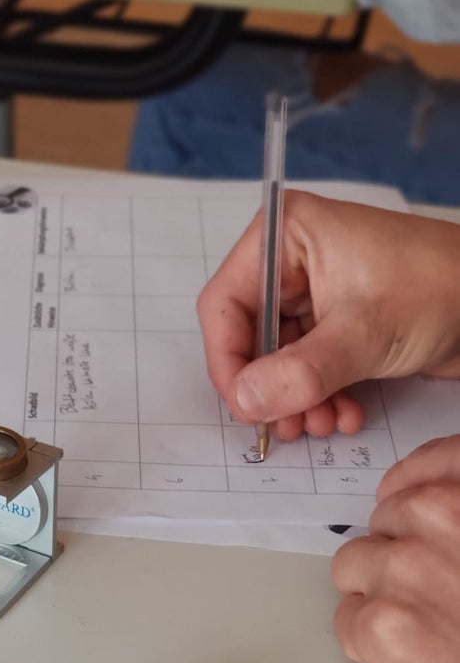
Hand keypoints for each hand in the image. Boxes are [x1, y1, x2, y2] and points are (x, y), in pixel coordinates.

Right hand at [197, 191, 459, 440]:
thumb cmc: (441, 288)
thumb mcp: (362, 335)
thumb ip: (298, 373)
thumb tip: (246, 401)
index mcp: (284, 237)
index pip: (224, 306)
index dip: (229, 362)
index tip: (246, 406)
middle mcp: (291, 261)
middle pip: (248, 338)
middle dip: (269, 388)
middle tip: (287, 425)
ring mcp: (313, 293)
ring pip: (276, 360)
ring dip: (295, 400)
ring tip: (323, 424)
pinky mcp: (335, 321)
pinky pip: (304, 366)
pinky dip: (318, 395)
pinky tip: (344, 413)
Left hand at [331, 436, 459, 662]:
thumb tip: (435, 510)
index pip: (432, 463)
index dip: (416, 486)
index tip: (411, 502)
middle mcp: (437, 515)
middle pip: (385, 519)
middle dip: (400, 550)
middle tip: (438, 590)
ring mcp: (402, 568)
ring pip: (352, 565)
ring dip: (378, 591)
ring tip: (426, 624)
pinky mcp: (377, 624)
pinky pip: (346, 620)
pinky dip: (371, 640)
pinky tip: (416, 656)